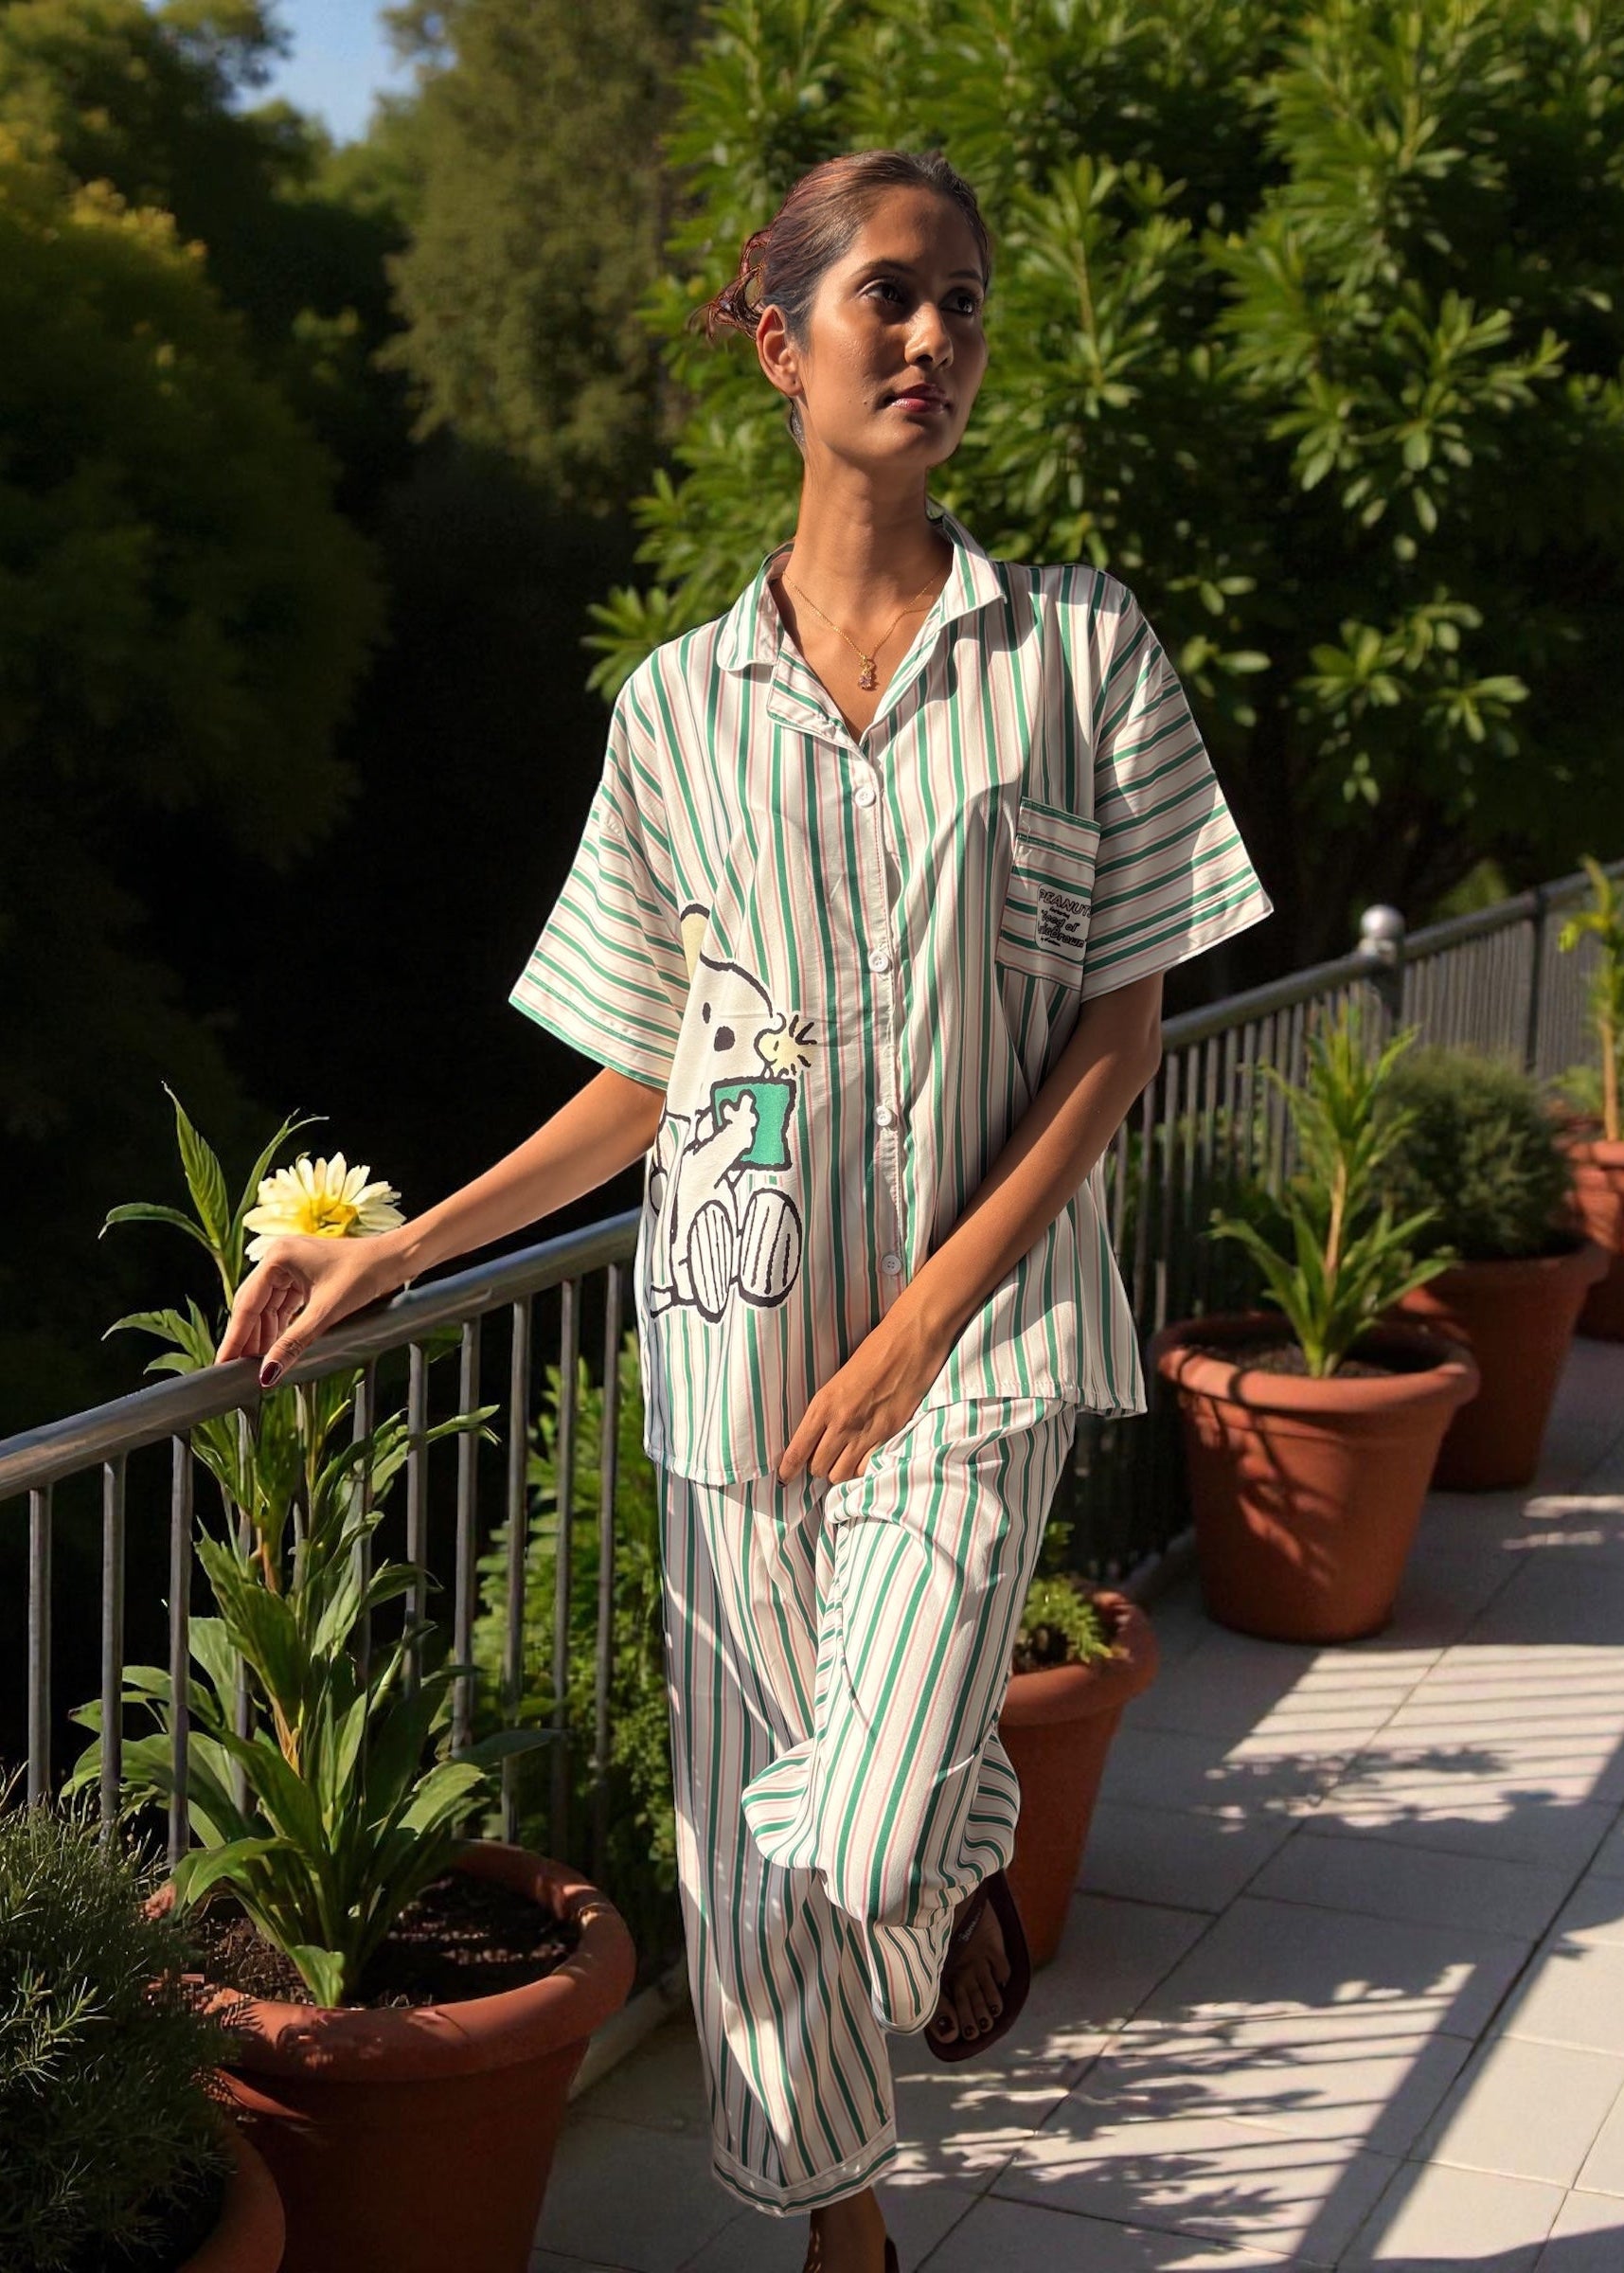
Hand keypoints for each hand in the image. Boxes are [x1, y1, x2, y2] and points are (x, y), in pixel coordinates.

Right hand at [214, 1231, 404, 1388]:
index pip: (246, 1304)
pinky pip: (283, 1303)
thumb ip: (293, 1344)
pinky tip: (276, 1346)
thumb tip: (267, 1373)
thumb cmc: (365, 1274)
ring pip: (268, 1306)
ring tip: (257, 1364)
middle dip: (248, 1338)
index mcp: (277, 1257)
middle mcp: (279, 1256)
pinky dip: (280, 1325)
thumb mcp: (325, 1313)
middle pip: (253, 1305)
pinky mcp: (304, 1274)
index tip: (223, 1363)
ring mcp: (291, 1264)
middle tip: (237, 1370)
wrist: (396, 1259)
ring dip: (264, 1334)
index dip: (235, 1337)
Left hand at [777, 1302, 948, 1485]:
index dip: (788, 1470)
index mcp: (823, 1404)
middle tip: (825, 1458)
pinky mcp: (890, 1435)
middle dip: (819, 1467)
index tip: (783, 1478)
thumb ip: (829, 1407)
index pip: (798, 1450)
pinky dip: (864, 1468)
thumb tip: (819, 1432)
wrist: (911, 1340)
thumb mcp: (840, 1377)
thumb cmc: (875, 1350)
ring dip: (841, 1470)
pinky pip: (868, 1468)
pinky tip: (866, 1457)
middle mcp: (841, 1422)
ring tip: (846, 1458)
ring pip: (842, 1474)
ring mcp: (866, 1431)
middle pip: (818, 1467)